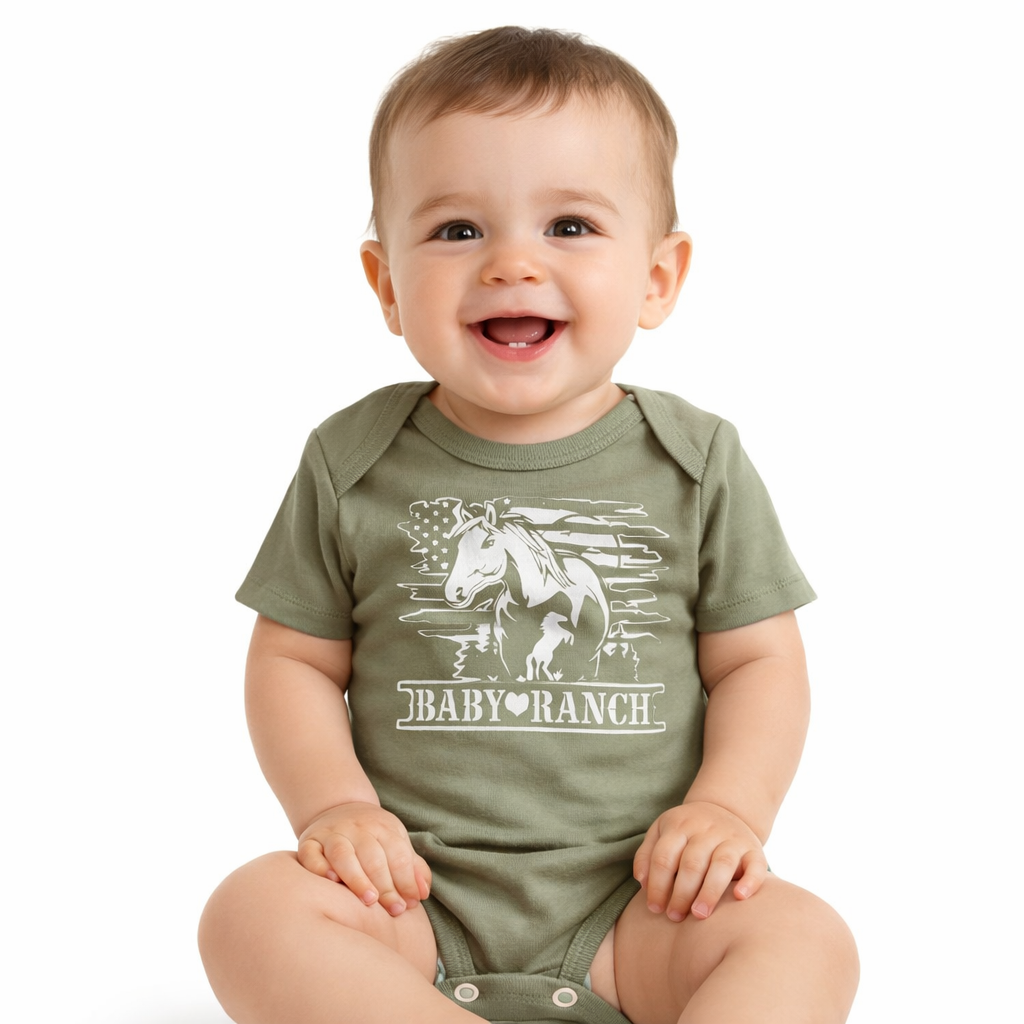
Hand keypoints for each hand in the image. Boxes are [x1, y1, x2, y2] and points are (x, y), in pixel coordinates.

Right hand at [297, 802, 431, 915]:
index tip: (411, 903)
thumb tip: (422, 893)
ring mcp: (331, 833)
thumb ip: (412, 867)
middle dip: (386, 885)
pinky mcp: (308, 842)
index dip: (406, 880)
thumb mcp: (396, 842)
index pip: (398, 854)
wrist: (339, 808)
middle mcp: (356, 827)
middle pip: (372, 856)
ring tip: (369, 900)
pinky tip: (332, 882)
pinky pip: (310, 855)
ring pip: (342, 854)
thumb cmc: (373, 837)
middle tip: (394, 909)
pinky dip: (320, 868)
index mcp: (382, 827)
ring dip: (357, 878)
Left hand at [633, 800, 767, 921]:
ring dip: (709, 892)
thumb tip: (642, 883)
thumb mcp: (662, 831)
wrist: (725, 808)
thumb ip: (647, 854)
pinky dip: (750, 882)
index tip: (654, 908)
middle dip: (681, 893)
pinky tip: (739, 897)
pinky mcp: (754, 848)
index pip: (664, 856)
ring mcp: (731, 838)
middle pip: (691, 863)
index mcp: (679, 826)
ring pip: (721, 864)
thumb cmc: (687, 831)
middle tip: (675, 917)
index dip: (657, 885)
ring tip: (699, 915)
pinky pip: (755, 865)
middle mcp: (706, 830)